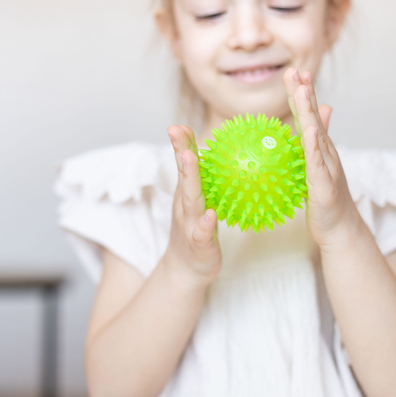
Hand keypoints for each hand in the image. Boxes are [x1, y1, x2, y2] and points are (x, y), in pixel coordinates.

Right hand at [164, 125, 221, 286]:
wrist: (185, 271)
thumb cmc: (197, 232)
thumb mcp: (199, 204)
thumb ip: (204, 182)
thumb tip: (218, 156)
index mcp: (187, 194)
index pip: (184, 165)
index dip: (181, 144)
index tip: (177, 124)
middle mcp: (185, 206)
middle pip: (183, 176)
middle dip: (181, 152)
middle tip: (177, 131)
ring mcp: (190, 224)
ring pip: (190, 201)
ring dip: (190, 179)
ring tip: (189, 158)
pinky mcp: (199, 244)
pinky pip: (202, 233)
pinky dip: (205, 224)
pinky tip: (210, 215)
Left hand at [283, 68, 362, 250]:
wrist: (340, 228)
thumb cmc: (326, 200)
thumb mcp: (317, 169)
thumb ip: (314, 145)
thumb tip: (314, 124)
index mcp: (319, 148)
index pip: (308, 116)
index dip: (302, 94)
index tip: (294, 72)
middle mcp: (325, 152)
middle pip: (312, 118)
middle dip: (304, 94)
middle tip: (295, 70)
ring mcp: (327, 166)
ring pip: (315, 135)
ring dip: (308, 112)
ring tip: (301, 91)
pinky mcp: (325, 183)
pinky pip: (317, 163)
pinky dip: (314, 146)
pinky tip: (309, 132)